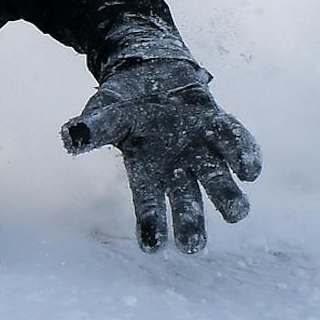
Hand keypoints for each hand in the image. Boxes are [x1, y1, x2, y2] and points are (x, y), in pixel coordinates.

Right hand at [62, 58, 261, 252]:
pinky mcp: (219, 126)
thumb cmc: (122, 102)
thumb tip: (71, 137)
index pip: (148, 201)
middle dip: (192, 224)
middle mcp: (178, 167)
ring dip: (229, 197)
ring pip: (218, 179)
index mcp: (146, 169)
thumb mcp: (103, 113)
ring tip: (237, 212)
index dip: (151, 223)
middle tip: (194, 246)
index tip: (153, 248)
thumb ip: (91, 128)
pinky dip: (244, 155)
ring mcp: (202, 149)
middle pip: (188, 202)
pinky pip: (235, 142)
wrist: (150, 71)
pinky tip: (249, 170)